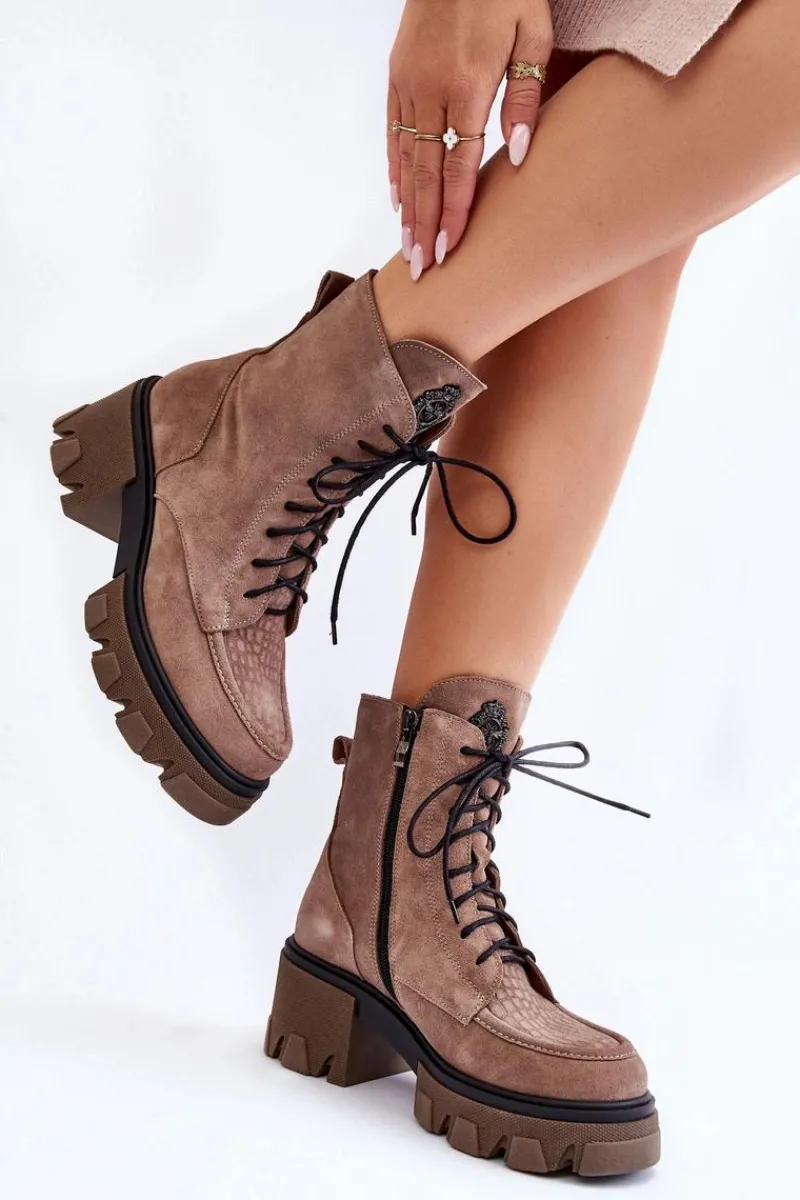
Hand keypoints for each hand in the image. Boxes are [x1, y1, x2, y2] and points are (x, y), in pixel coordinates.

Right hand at [387, 0, 552, 278]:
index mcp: (468, 85)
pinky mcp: (397, 75)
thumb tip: (518, 156)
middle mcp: (431, 90)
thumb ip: (526, 97)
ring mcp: (409, 84)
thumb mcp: (533, 34)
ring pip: (406, 158)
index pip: (458, 165)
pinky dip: (395, 168)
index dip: (452, 211)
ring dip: (407, 206)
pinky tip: (398, 197)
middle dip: (424, 224)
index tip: (448, 249)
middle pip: (425, 173)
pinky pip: (393, 132)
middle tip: (421, 268)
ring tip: (407, 246)